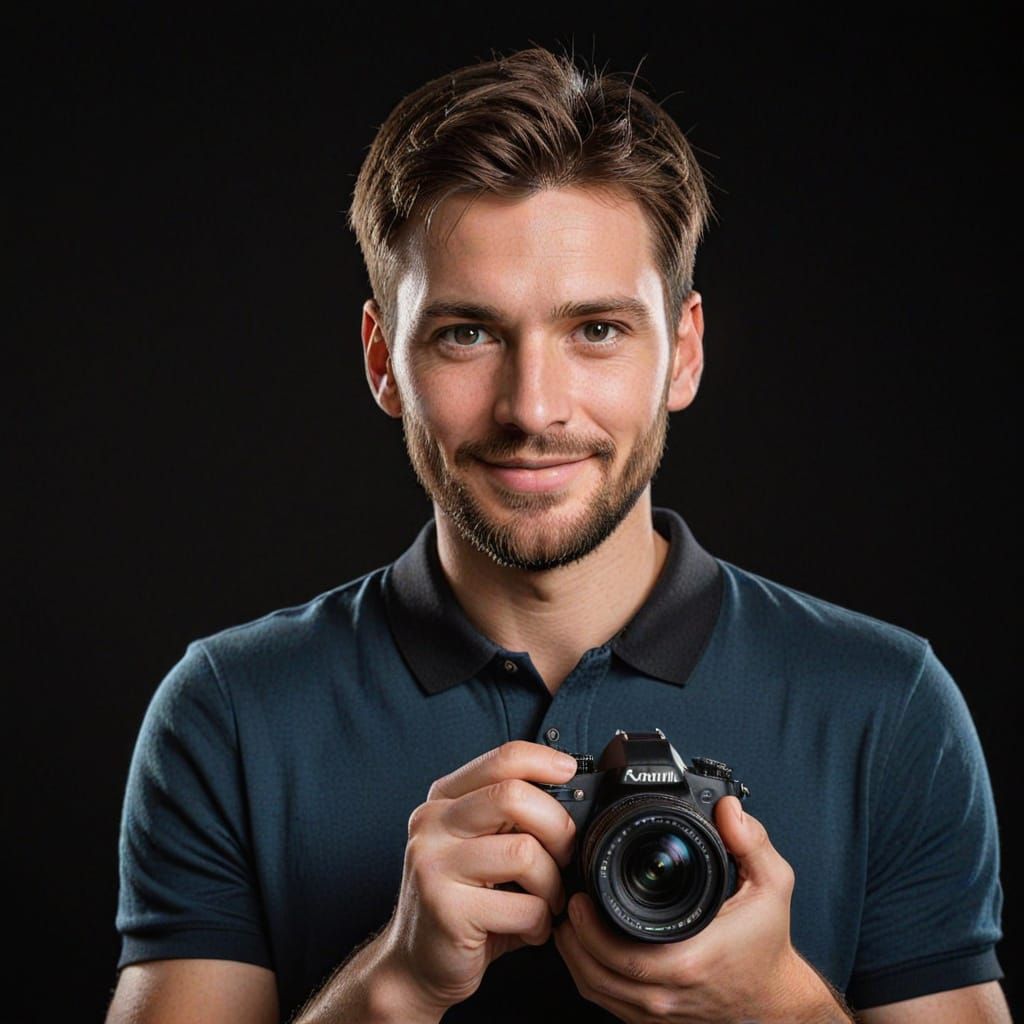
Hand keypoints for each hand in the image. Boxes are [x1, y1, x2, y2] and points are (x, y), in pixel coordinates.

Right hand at [377, 741, 579, 1017]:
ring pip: (524, 851)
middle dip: (557, 827)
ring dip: (552, 883)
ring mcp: (433, 865)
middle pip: (513, 796)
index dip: (542, 760)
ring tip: (546, 902)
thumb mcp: (477, 846)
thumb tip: (571, 795)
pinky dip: (541, 923)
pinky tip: (530, 929)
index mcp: (442, 801)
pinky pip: (523, 906)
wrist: (414, 965)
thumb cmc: (462, 902)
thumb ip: (508, 817)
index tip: (569, 771)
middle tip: (565, 856)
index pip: (500, 760)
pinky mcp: (446, 910)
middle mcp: (431, 824)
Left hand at [554, 796, 848, 1022]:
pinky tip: (585, 948)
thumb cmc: (768, 943)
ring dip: (575, 957)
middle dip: (573, 937)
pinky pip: (608, 1002)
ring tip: (570, 920)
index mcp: (691, 959)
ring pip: (597, 991)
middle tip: (569, 901)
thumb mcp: (772, 884)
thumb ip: (752, 842)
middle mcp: (670, 992)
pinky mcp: (656, 1020)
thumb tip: (728, 810)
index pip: (621, 955)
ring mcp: (661, 1012)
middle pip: (598, 975)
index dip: (590, 929)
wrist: (776, 1000)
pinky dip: (590, 976)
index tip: (580, 897)